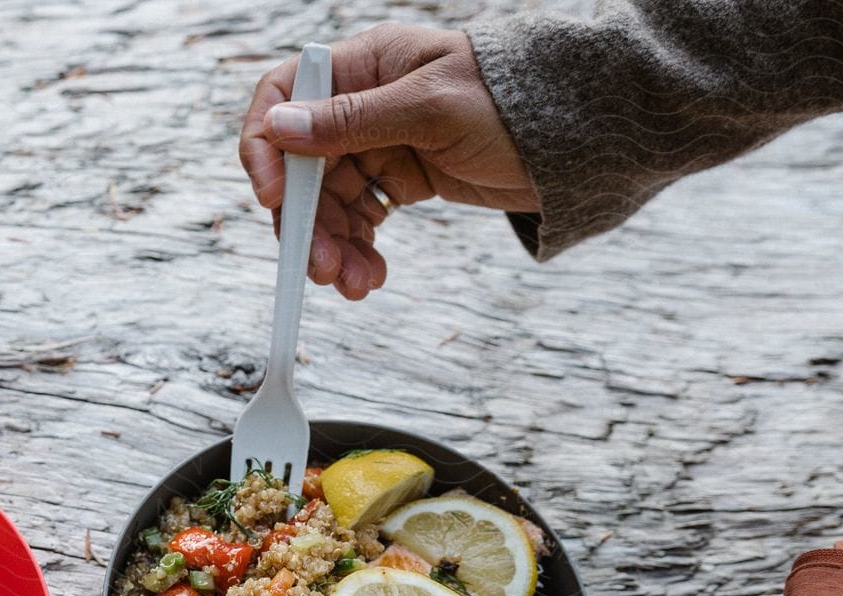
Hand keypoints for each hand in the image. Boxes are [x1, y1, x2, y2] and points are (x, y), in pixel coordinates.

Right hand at [239, 25, 537, 298]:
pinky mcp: (401, 180)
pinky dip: (360, 249)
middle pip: (303, 166)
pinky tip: (371, 274)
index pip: (284, 96)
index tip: (271, 197)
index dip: (266, 147)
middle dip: (307, 221)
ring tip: (354, 283)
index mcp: (363, 66)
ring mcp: (380, 144)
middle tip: (321, 267)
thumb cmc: (512, 99)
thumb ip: (352, 120)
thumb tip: (282, 126)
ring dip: (334, 246)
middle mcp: (362, 104)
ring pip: (330, 202)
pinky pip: (362, 219)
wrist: (576, 137)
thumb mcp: (429, 108)